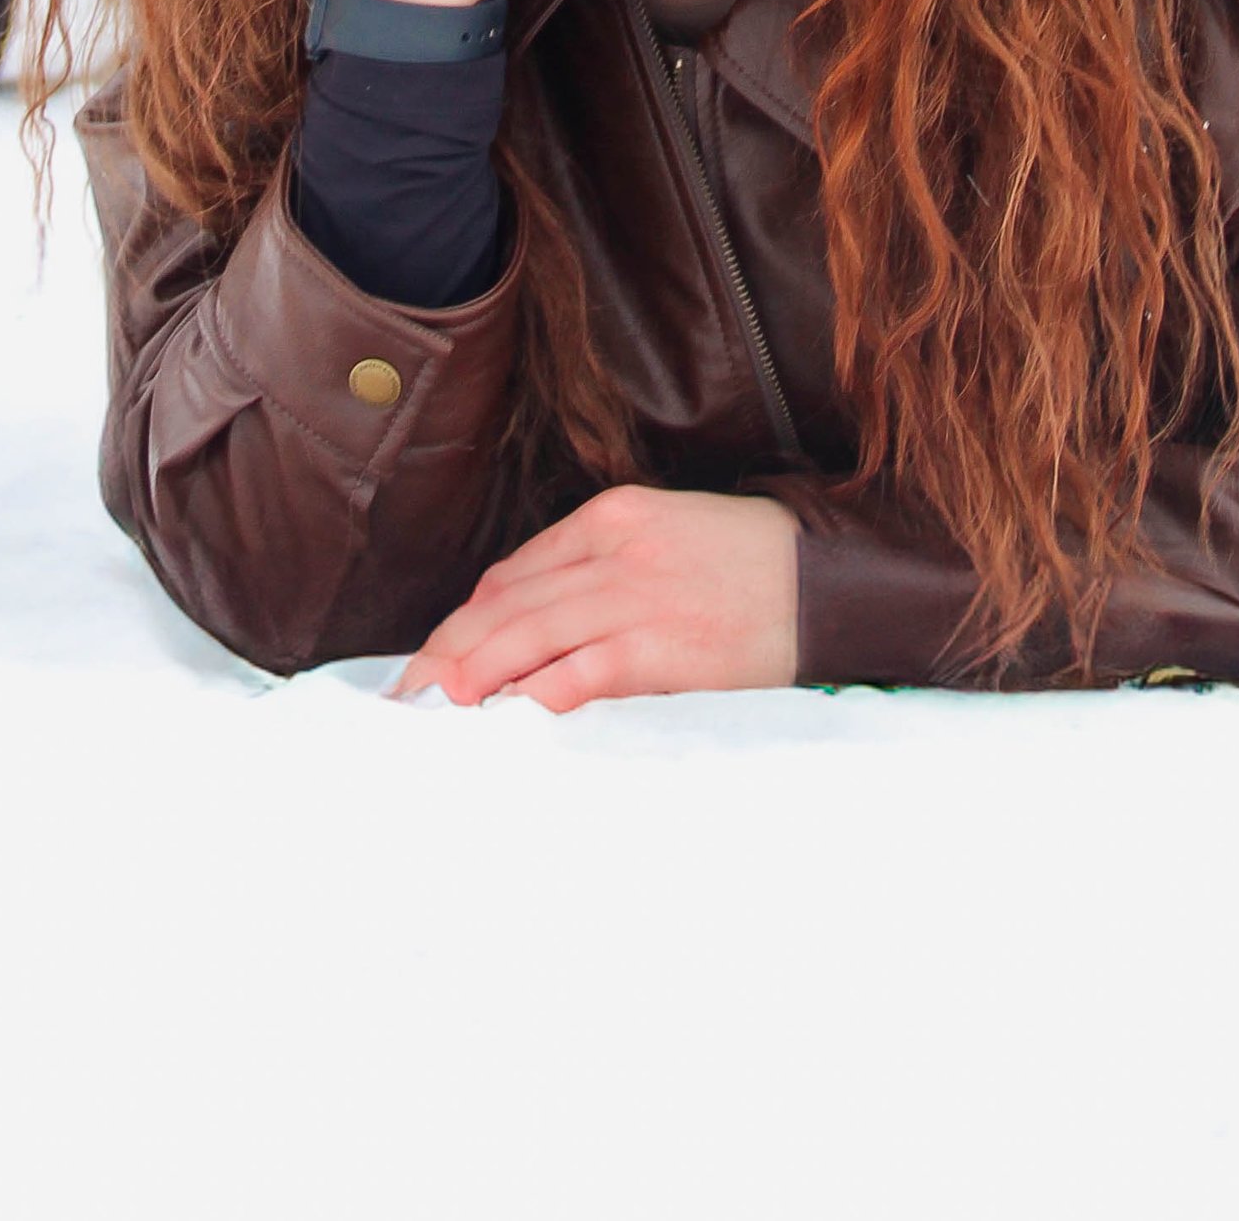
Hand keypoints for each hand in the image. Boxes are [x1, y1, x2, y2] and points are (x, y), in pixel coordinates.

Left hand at [391, 487, 799, 709]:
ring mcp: (636, 597)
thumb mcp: (666, 536)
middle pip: (506, 605)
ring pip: (528, 636)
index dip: (463, 622)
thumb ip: (598, 568)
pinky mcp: (662, 647)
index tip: (432, 661)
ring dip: (472, 678)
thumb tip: (522, 622)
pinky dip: (532, 698)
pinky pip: (577, 674)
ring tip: (434, 714)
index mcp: (612, 517)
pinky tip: (504, 721)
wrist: (831, 581)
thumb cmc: (749, 567)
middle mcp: (614, 549)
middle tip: (407, 697)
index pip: (513, 573)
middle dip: (448, 653)